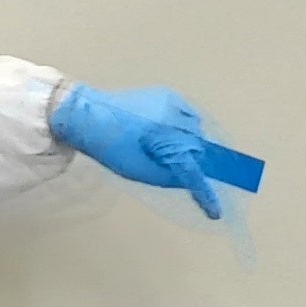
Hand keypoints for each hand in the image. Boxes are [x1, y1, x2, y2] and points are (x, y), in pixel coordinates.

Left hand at [51, 83, 232, 220]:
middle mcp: (174, 118)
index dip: (205, 193)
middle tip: (182, 170)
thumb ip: (168, 176)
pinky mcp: (168, 94)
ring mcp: (173, 102)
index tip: (215, 212)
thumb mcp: (138, 170)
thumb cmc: (110, 147)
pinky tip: (172, 132)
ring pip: (197, 129)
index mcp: (164, 140)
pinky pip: (189, 114)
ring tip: (170, 148)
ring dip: (191, 142)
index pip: (192, 171)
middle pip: (199, 147)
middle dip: (195, 161)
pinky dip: (187, 126)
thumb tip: (189, 177)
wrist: (89, 114)